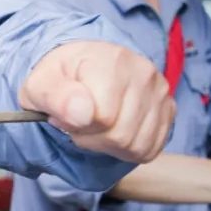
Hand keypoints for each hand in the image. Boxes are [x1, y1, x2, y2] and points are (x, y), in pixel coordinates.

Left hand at [19, 41, 174, 162]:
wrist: (82, 66)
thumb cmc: (61, 77)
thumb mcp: (41, 84)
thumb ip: (56, 97)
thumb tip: (82, 114)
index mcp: (112, 61)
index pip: (103, 118)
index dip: (78, 127)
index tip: (64, 114)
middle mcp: (144, 73)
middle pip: (122, 136)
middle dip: (93, 138)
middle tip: (78, 123)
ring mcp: (160, 91)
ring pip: (137, 146)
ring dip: (110, 146)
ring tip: (96, 125)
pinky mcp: (169, 108)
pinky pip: (150, 148)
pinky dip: (128, 149)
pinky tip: (113, 130)